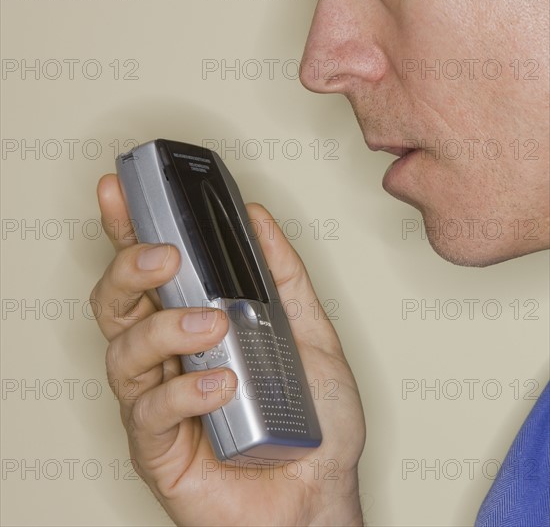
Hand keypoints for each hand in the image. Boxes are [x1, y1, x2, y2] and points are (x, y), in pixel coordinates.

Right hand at [90, 174, 365, 525]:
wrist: (319, 492)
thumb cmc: (311, 420)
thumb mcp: (308, 332)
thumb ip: (281, 277)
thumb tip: (258, 220)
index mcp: (194, 326)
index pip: (151, 271)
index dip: (129, 230)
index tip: (120, 192)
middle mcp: (168, 359)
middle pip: (117, 304)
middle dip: (129, 270)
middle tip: (164, 256)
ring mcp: (158, 403)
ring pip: (124, 352)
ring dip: (164, 328)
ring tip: (210, 325)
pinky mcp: (158, 449)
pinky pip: (151, 412)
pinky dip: (184, 390)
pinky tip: (220, 382)